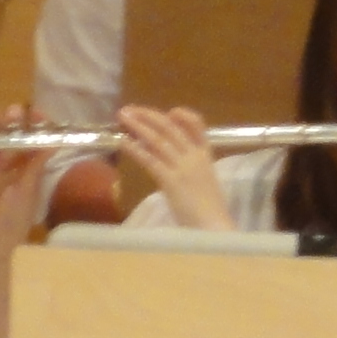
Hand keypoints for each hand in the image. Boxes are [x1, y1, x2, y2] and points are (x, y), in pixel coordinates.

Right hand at [0, 104, 50, 254]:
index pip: (34, 141)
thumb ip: (35, 166)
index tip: (39, 113)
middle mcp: (12, 164)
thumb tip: (53, 143)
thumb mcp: (29, 190)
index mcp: (30, 167)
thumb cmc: (15, 218)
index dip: (36, 127)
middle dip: (14, 122)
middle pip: (13, 137)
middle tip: (16, 110)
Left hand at [114, 104, 231, 229]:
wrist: (214, 227)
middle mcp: (195, 158)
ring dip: (139, 126)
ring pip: (159, 140)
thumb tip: (167, 160)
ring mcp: (183, 168)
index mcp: (206, 157)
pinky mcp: (171, 181)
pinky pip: (150, 160)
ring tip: (123, 116)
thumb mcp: (204, 183)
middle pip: (172, 129)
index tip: (170, 111)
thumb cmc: (210, 211)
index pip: (198, 128)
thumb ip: (190, 169)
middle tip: (130, 109)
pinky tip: (122, 141)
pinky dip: (135, 148)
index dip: (184, 116)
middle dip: (149, 116)